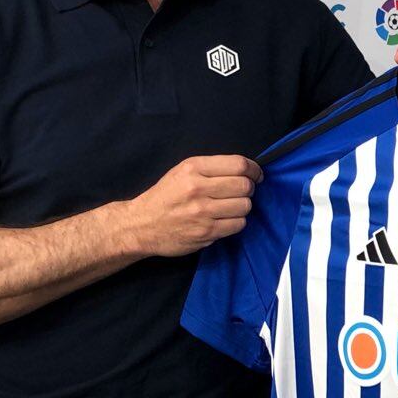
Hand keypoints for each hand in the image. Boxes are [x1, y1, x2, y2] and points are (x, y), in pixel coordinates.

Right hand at [126, 154, 261, 257]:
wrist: (141, 225)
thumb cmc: (165, 197)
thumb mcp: (182, 171)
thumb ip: (211, 168)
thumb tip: (246, 170)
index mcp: (193, 168)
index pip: (238, 164)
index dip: (254, 169)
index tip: (256, 174)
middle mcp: (198, 188)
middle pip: (244, 185)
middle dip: (249, 188)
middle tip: (241, 192)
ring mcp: (202, 212)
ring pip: (245, 206)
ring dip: (242, 206)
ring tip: (230, 206)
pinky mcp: (206, 232)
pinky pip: (238, 224)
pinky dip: (236, 222)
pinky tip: (225, 219)